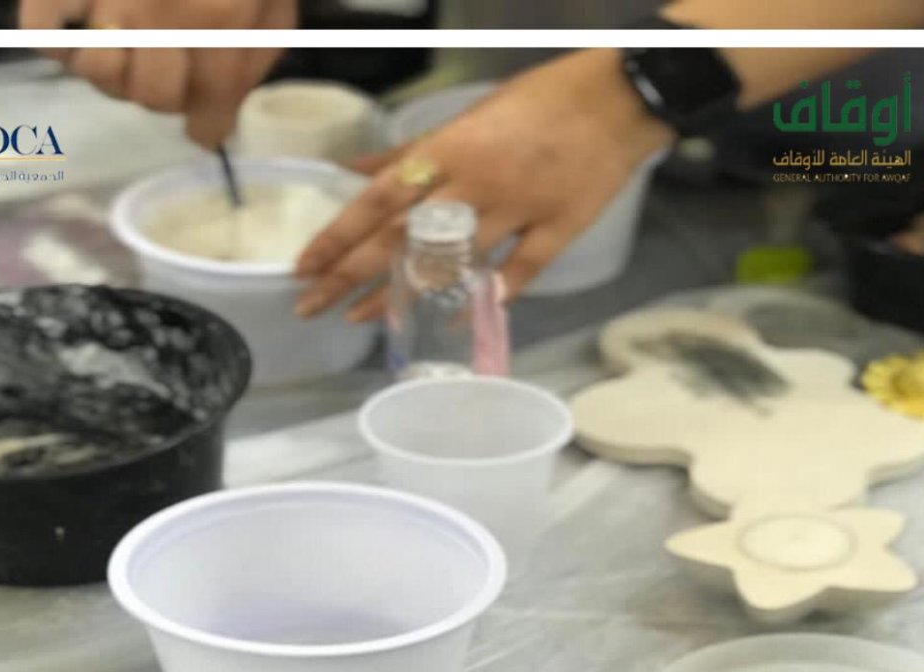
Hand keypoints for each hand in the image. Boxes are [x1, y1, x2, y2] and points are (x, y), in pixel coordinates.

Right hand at [19, 0, 296, 146]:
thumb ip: (255, 48)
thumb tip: (226, 106)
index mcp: (220, 14)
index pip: (211, 102)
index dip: (209, 125)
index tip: (204, 129)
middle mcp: (160, 12)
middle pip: (154, 96)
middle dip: (168, 92)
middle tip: (173, 68)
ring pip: (103, 75)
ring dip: (118, 71)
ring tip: (132, 46)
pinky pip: (46, 36)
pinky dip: (61, 44)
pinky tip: (84, 30)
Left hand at [294, 50, 673, 321]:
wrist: (620, 97)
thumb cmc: (540, 102)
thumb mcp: (468, 115)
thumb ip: (411, 151)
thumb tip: (353, 169)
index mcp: (451, 150)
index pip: (379, 198)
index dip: (338, 234)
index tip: (303, 265)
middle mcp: (475, 183)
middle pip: (400, 236)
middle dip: (348, 274)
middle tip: (310, 306)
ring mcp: (517, 210)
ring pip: (450, 261)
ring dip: (401, 295)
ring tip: (360, 320)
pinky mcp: (557, 230)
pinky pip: (518, 272)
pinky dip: (487, 297)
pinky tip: (454, 321)